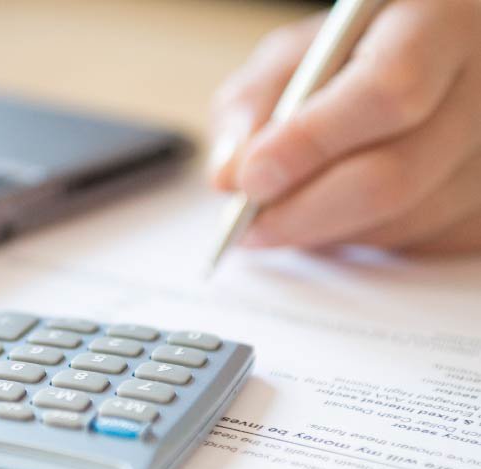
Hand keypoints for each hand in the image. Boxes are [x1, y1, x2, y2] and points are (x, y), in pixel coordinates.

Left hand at [209, 0, 480, 254]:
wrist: (419, 67)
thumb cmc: (347, 59)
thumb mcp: (293, 56)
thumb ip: (253, 102)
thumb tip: (229, 176)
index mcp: (438, 25)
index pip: (388, 91)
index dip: (311, 143)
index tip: (251, 177)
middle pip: (395, 175)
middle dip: (303, 211)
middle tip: (247, 224)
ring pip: (401, 221)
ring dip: (325, 229)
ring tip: (283, 210)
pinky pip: (414, 244)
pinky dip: (356, 236)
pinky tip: (334, 210)